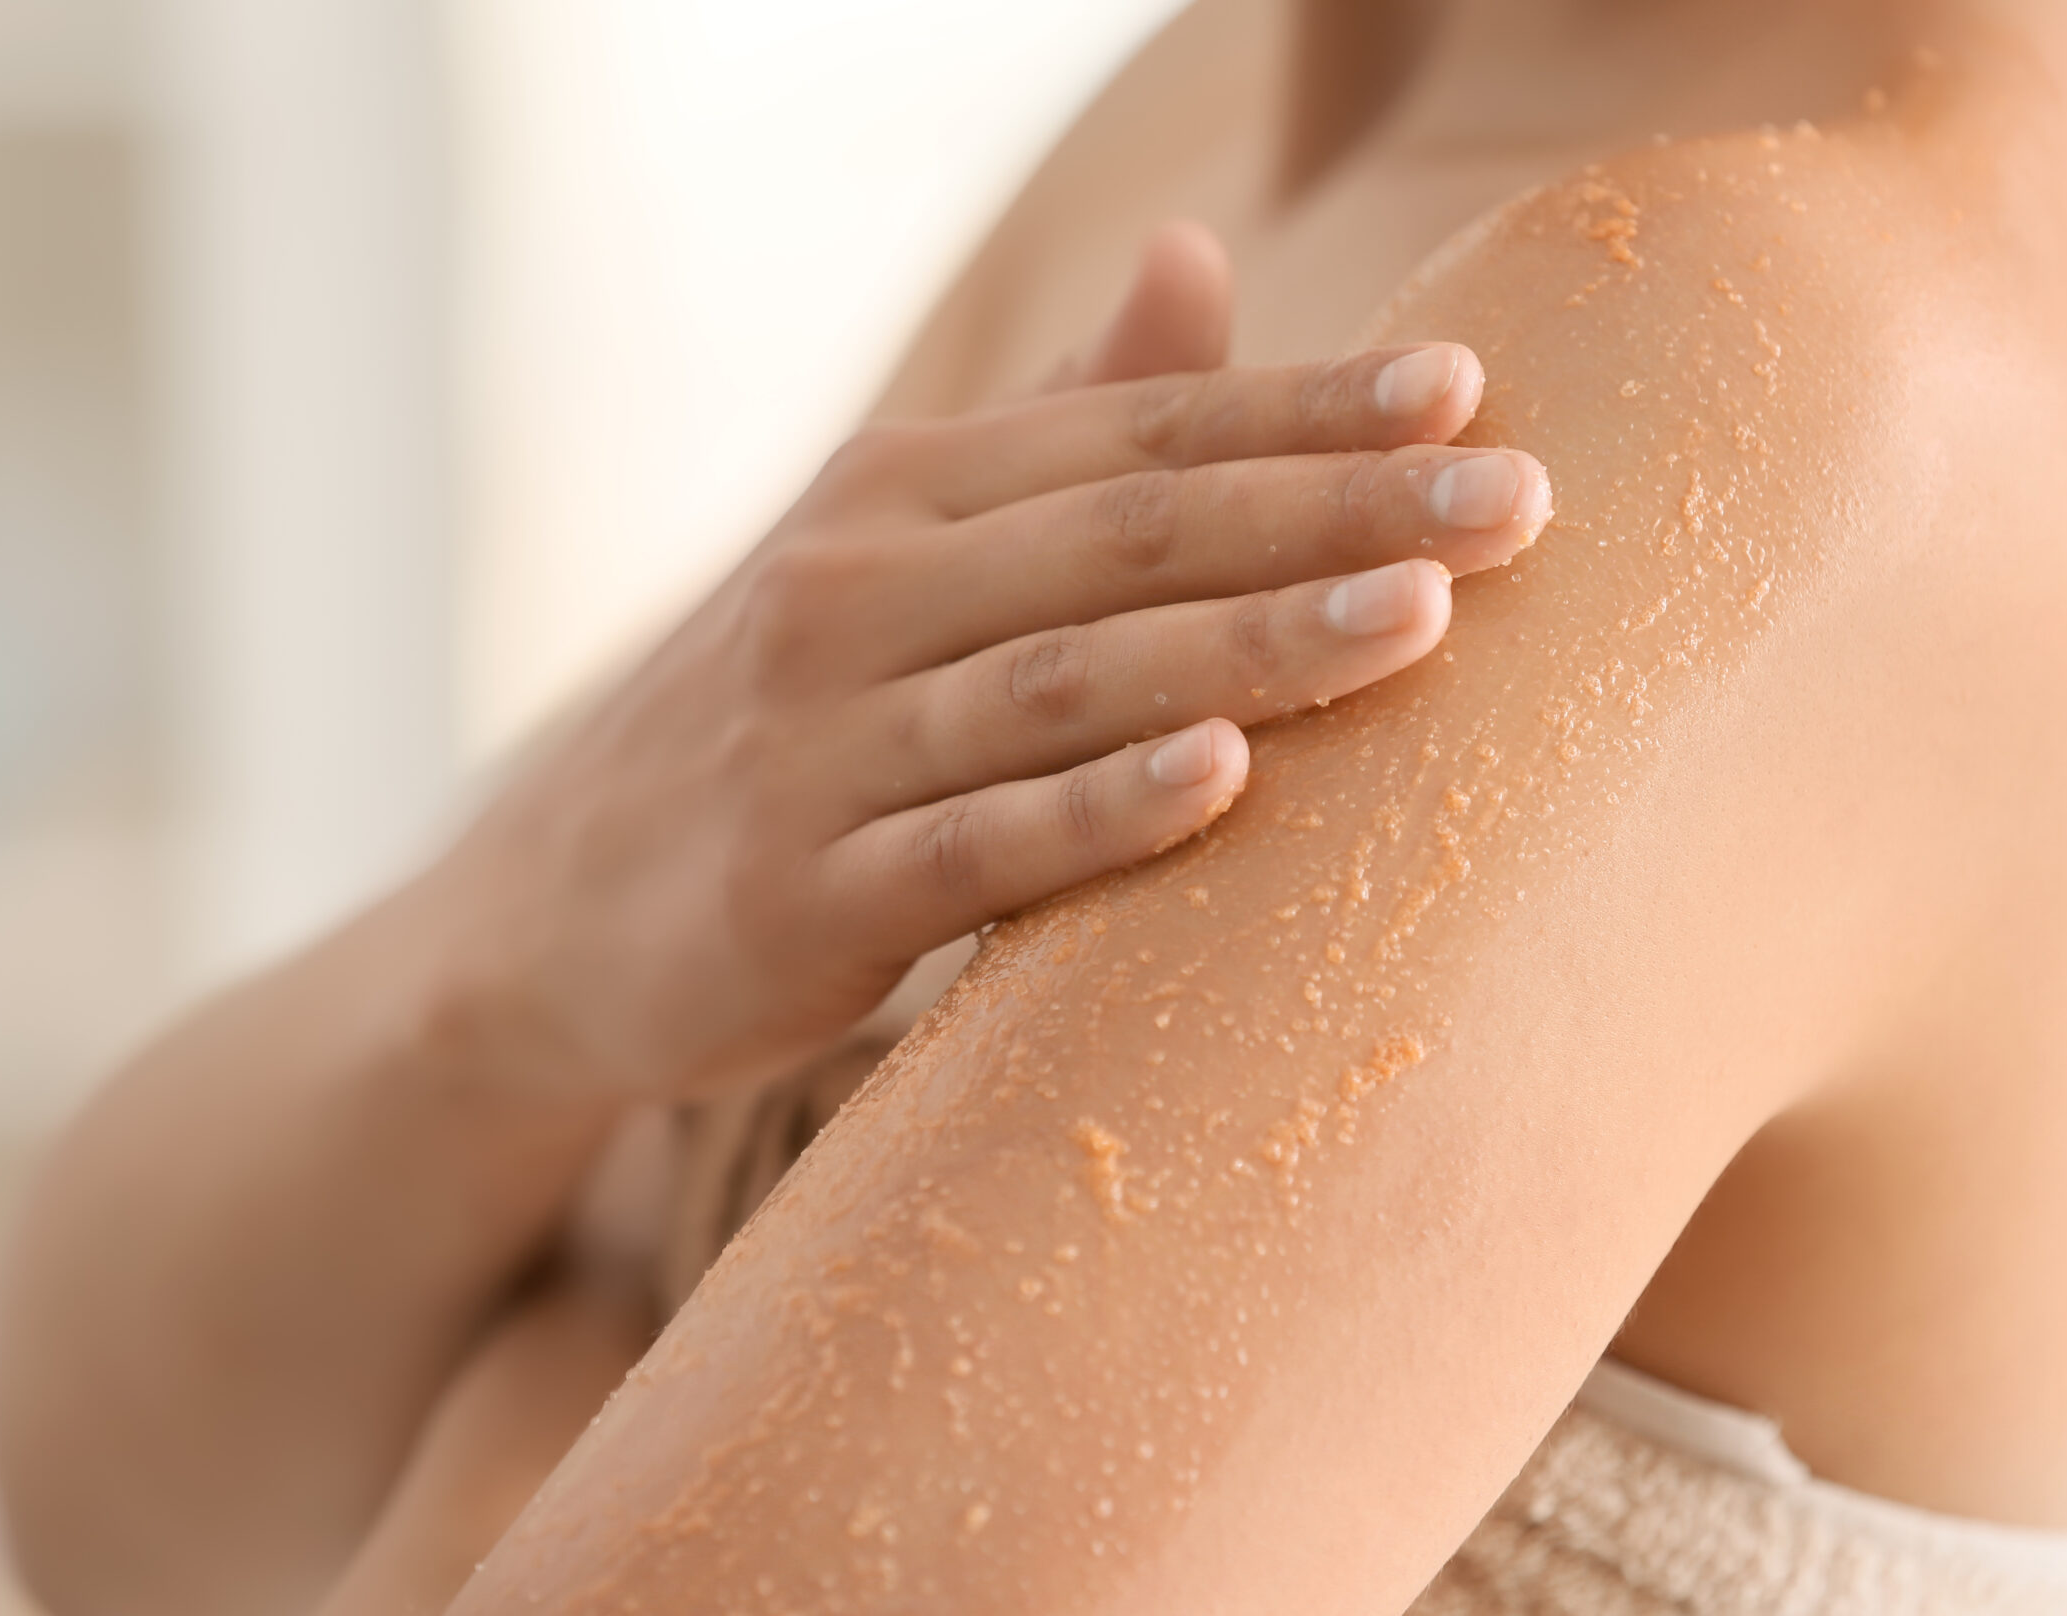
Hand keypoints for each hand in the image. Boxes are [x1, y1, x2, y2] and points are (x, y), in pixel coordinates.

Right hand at [411, 224, 1550, 1108]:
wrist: (549, 911)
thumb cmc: (785, 721)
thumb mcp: (896, 552)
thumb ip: (1056, 422)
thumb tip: (1198, 252)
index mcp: (900, 492)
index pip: (1137, 430)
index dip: (1304, 405)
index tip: (1469, 386)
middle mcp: (856, 588)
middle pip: (1126, 535)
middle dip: (1330, 511)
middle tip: (1517, 499)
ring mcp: (820, 741)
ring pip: (1068, 679)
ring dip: (1250, 643)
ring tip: (1424, 618)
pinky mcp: (798, 896)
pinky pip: (971, 848)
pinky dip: (1097, 811)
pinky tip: (1224, 778)